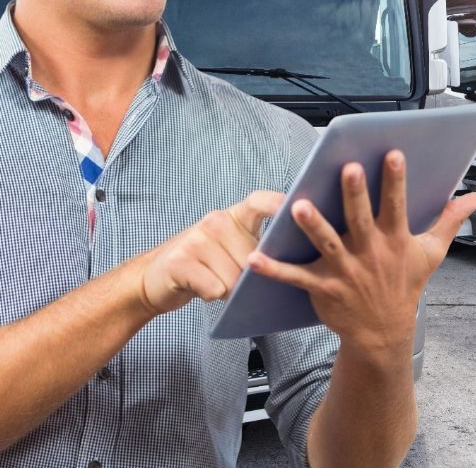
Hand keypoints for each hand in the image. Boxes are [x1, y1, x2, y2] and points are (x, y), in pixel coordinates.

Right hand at [137, 191, 284, 315]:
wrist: (153, 278)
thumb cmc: (203, 265)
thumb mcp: (231, 247)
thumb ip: (257, 246)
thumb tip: (291, 259)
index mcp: (235, 216)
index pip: (259, 202)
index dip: (278, 204)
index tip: (300, 206)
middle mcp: (217, 221)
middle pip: (253, 261)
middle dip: (247, 279)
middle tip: (228, 275)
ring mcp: (197, 239)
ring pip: (234, 280)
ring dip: (227, 290)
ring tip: (212, 279)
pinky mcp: (181, 261)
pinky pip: (215, 289)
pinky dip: (210, 296)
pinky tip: (200, 287)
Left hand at [247, 150, 475, 360]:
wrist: (383, 332)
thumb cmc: (404, 286)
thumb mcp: (431, 254)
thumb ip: (449, 220)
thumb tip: (475, 197)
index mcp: (394, 240)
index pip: (396, 205)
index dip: (395, 180)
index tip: (392, 153)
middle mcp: (369, 253)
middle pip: (360, 218)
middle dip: (355, 194)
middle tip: (348, 169)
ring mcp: (345, 271)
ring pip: (326, 244)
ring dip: (312, 226)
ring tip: (298, 206)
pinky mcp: (322, 287)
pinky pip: (295, 277)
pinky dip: (274, 270)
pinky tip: (254, 258)